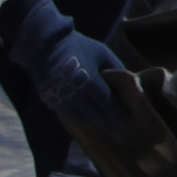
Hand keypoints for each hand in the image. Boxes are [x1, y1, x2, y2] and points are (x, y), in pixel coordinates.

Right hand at [0, 0, 127, 135]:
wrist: (45, 45)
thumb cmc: (80, 46)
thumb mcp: (103, 53)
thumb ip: (118, 69)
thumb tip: (131, 83)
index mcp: (91, 83)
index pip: (109, 106)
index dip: (119, 116)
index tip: (129, 122)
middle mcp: (75, 96)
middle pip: (96, 117)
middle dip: (110, 125)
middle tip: (122, 131)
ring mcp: (61, 100)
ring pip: (82, 119)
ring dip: (95, 124)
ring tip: (107, 128)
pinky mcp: (51, 102)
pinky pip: (70, 115)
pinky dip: (81, 118)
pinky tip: (90, 120)